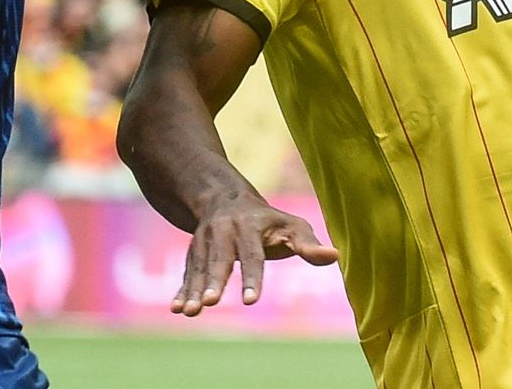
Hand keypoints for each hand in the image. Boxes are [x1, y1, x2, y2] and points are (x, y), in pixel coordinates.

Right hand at [171, 195, 338, 315]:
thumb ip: (308, 244)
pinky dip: (182, 291)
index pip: (252, 255)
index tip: (251, 301)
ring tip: (190, 313)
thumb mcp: (291, 225)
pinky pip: (188, 273)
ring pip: (200, 268)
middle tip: (209, 304)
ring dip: (193, 291)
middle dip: (214, 282)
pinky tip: (176, 310)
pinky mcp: (193, 253)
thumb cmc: (268, 220)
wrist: (225, 199)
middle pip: (219, 260)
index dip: (252, 278)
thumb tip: (335, 257)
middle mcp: (223, 232)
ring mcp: (204, 242)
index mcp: (248, 226)